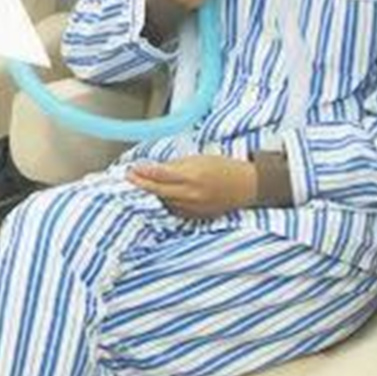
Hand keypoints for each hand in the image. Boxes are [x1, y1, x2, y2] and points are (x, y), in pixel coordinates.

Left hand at [127, 155, 259, 219]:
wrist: (246, 187)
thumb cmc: (223, 168)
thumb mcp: (199, 159)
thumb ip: (176, 165)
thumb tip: (155, 168)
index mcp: (193, 176)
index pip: (161, 174)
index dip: (144, 172)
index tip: (132, 168)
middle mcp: (192, 194)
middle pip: (159, 191)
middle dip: (142, 184)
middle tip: (129, 177)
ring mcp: (193, 207)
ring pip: (164, 202)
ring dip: (152, 194)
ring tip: (141, 185)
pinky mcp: (196, 216)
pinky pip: (174, 210)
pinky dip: (165, 202)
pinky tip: (159, 196)